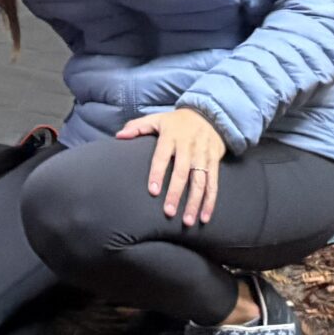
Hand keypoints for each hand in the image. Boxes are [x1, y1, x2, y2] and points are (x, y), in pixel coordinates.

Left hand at [116, 107, 226, 225]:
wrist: (209, 113)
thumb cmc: (177, 121)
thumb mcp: (157, 119)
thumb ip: (137, 127)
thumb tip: (119, 136)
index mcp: (171, 136)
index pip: (162, 156)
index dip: (157, 173)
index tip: (152, 191)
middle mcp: (188, 146)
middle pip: (182, 172)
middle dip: (175, 193)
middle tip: (168, 212)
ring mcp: (203, 155)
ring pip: (200, 181)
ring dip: (195, 202)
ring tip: (187, 221)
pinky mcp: (214, 161)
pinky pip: (213, 183)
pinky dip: (210, 201)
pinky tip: (205, 217)